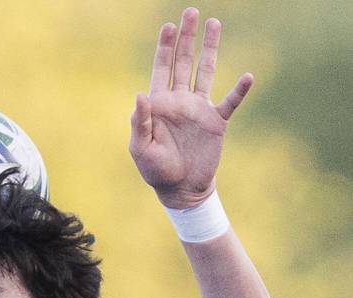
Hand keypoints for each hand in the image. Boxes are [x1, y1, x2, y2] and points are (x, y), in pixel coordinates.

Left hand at [129, 8, 252, 208]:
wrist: (181, 190)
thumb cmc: (156, 171)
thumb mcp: (141, 149)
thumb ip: (140, 122)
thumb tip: (140, 93)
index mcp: (160, 104)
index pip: (162, 69)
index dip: (165, 48)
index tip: (168, 27)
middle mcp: (181, 101)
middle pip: (184, 62)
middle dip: (187, 38)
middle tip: (191, 12)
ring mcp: (199, 109)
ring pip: (206, 71)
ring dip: (210, 48)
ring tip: (214, 23)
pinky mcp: (216, 122)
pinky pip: (230, 101)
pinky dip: (239, 90)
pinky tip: (248, 77)